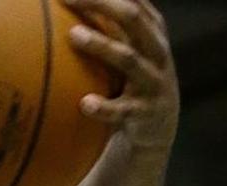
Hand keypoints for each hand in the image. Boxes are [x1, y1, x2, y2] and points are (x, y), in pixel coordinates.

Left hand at [64, 0, 178, 152]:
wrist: (155, 133)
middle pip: (133, 19)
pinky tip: (84, 103)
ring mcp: (153, 83)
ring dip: (101, 45)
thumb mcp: (128, 53)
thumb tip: (70, 8)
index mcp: (152, 35)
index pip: (134, 2)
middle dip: (103, 4)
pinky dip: (103, 107)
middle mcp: (156, 53)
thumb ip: (110, 31)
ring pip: (129, 59)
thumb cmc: (132, 85)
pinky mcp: (144, 114)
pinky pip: (122, 110)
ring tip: (73, 34)